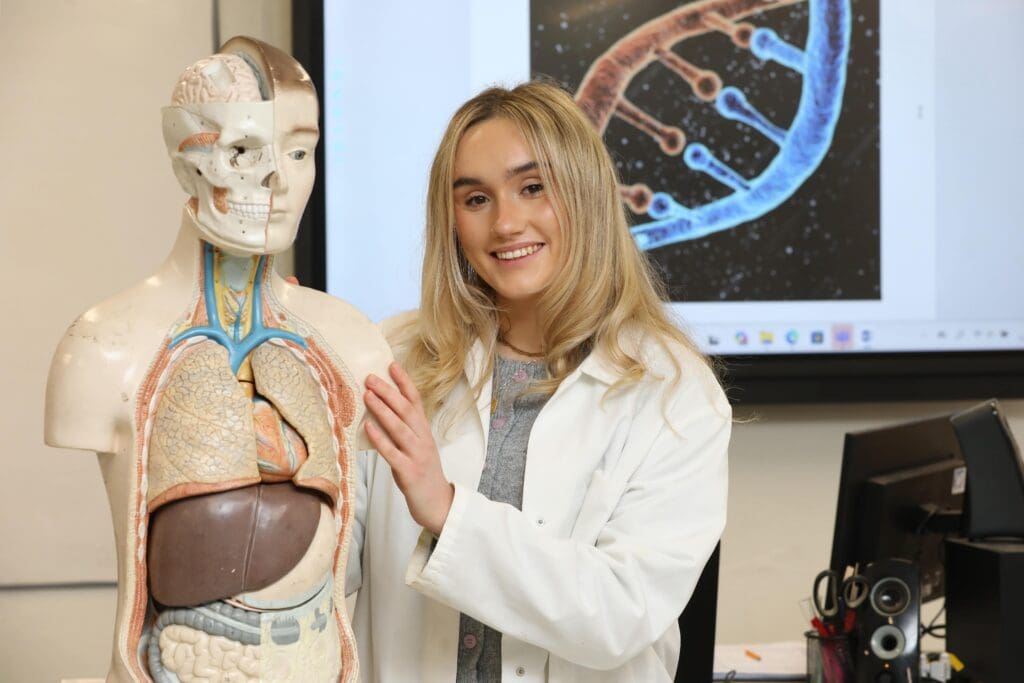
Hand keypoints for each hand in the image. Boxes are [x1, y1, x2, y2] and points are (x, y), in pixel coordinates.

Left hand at [364, 363, 453, 535]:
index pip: (416, 401)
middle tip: (370, 377)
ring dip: (383, 410)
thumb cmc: (423, 474)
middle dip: (388, 392)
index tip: (391, 365)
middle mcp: (423, 439)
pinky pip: (392, 452)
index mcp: (425, 431)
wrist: (438, 504)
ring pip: (400, 428)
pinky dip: (380, 438)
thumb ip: (402, 430)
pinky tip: (368, 427)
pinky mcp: (409, 472)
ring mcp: (417, 455)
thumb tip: (378, 412)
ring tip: (367, 395)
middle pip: (406, 410)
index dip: (404, 382)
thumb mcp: (416, 447)